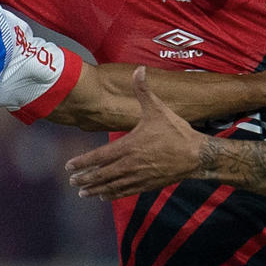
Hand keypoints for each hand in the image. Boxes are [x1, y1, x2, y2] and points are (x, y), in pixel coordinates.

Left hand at [66, 67, 208, 200]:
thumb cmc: (176, 131)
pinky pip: (125, 192)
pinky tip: (104, 196)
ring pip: (112, 186)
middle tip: (72, 181)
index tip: (69, 166)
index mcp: (129, 146)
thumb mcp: (158, 109)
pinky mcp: (147, 185)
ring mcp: (138, 176)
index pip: (99, 156)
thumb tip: (139, 69)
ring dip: (95, 190)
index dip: (83, 162)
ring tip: (83, 192)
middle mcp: (130, 164)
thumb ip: (144, 91)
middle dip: (85, 178)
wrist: (196, 154)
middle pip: (102, 174)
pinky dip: (113, 194)